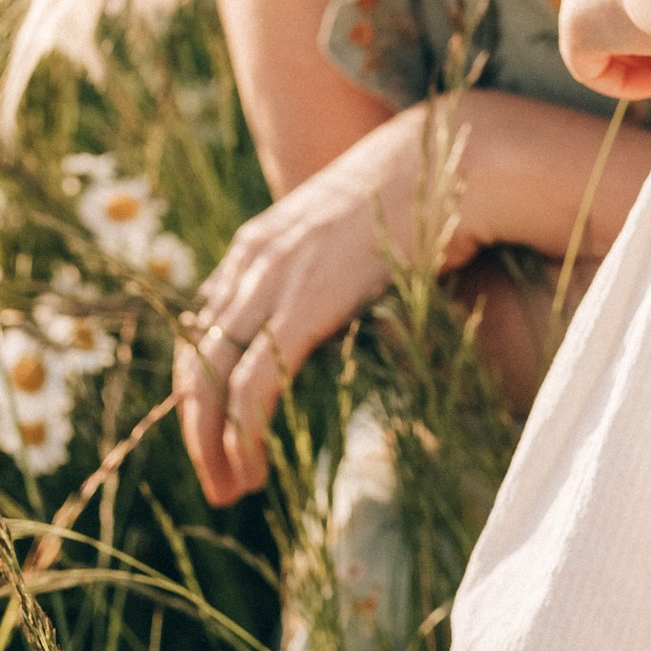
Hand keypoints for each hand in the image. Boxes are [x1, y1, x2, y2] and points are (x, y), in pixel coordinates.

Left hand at [176, 110, 444, 505]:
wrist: (456, 160)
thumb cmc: (424, 203)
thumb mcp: (356, 240)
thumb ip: (333, 279)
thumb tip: (355, 331)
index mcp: (257, 245)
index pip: (203, 330)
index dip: (203, 390)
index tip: (219, 436)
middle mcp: (251, 260)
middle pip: (194, 359)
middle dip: (196, 428)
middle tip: (217, 482)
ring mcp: (273, 279)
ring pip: (208, 378)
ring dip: (211, 443)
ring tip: (233, 490)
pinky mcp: (305, 305)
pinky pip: (251, 385)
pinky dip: (242, 434)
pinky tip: (253, 468)